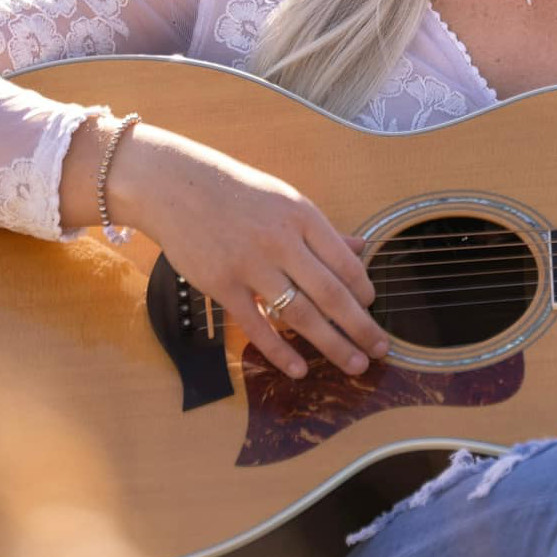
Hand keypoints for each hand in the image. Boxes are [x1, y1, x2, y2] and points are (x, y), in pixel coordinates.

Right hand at [106, 124, 390, 380]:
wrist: (175, 186)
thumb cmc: (236, 193)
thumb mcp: (285, 201)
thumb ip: (322, 232)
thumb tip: (362, 249)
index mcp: (302, 216)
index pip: (344, 262)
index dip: (364, 290)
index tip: (372, 307)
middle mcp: (281, 241)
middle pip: (331, 294)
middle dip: (361, 327)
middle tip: (380, 351)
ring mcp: (250, 265)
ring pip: (300, 314)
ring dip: (332, 345)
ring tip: (354, 366)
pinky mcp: (221, 284)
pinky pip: (257, 325)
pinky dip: (280, 351)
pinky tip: (299, 370)